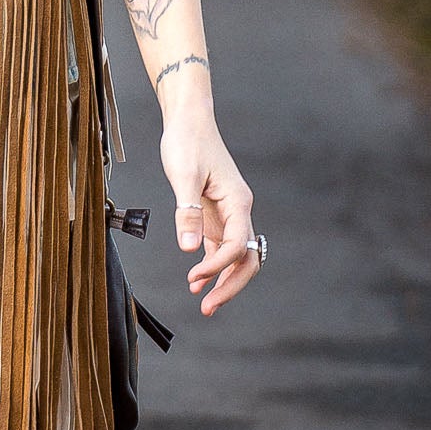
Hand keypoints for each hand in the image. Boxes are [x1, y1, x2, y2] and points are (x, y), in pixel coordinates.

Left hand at [161, 114, 257, 314]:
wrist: (188, 122)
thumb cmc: (187, 142)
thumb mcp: (184, 176)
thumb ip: (188, 214)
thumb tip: (190, 249)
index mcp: (238, 202)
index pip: (237, 245)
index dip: (217, 266)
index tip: (194, 278)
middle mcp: (239, 211)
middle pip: (246, 258)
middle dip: (231, 285)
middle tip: (208, 308)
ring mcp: (229, 215)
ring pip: (235, 257)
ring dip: (223, 281)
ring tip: (205, 303)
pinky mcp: (215, 215)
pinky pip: (220, 248)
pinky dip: (212, 267)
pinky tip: (197, 281)